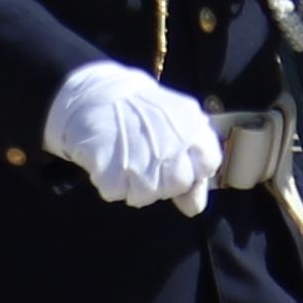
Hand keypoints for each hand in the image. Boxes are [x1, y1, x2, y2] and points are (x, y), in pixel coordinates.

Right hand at [45, 57, 226, 211]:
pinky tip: (109, 157)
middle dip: (164, 178)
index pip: (208, 164)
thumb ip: (193, 167)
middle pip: (178, 184)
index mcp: (191, 126)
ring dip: (135, 183)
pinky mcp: (110, 170)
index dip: (193, 166)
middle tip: (146, 154)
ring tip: (125, 154)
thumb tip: (194, 208)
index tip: (176, 155)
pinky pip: (116, 193)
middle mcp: (170, 144)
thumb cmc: (139, 113)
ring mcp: (140, 159)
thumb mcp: (175, 126)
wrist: (94, 94)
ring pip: (147, 196)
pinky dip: (111, 182)